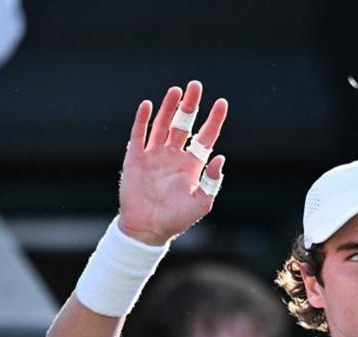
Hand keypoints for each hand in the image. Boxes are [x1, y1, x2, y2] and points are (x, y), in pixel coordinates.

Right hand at [117, 80, 227, 244]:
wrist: (148, 229)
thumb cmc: (177, 219)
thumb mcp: (202, 202)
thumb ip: (212, 181)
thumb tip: (220, 158)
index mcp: (192, 164)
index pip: (205, 136)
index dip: (214, 120)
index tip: (222, 103)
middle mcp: (174, 155)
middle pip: (183, 124)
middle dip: (190, 105)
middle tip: (196, 85)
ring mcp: (154, 155)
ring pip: (162, 124)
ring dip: (169, 107)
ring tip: (176, 90)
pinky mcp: (135, 158)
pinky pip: (139, 135)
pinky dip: (143, 120)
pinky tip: (148, 105)